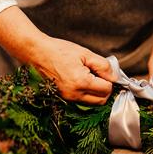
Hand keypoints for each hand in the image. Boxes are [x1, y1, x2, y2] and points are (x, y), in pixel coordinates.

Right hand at [0, 6, 115, 104]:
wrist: (37, 53)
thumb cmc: (59, 51)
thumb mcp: (85, 54)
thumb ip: (103, 66)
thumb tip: (114, 76)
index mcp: (81, 82)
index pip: (106, 89)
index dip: (110, 80)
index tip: (106, 72)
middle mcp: (74, 94)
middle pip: (101, 100)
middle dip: (105, 89)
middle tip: (101, 75)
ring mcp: (68, 98)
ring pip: (92, 102)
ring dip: (96, 92)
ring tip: (90, 76)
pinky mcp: (63, 97)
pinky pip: (81, 100)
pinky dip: (86, 92)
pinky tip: (82, 79)